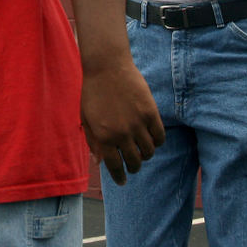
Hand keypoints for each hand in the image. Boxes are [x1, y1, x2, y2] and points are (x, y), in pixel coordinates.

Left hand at [82, 59, 164, 185]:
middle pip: (134, 162)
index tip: (122, 181)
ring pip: (149, 151)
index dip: (119, 177)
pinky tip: (152, 139)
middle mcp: (122, 133)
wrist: (107, 66)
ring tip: (142, 151)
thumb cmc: (93, 92)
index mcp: (103, 137)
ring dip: (146, 155)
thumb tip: (99, 162)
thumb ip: (92, 141)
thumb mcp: (86, 118)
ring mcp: (138, 123)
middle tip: (133, 165)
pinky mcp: (150, 112)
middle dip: (134, 167)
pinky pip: (160, 136)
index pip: (115, 166)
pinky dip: (157, 142)